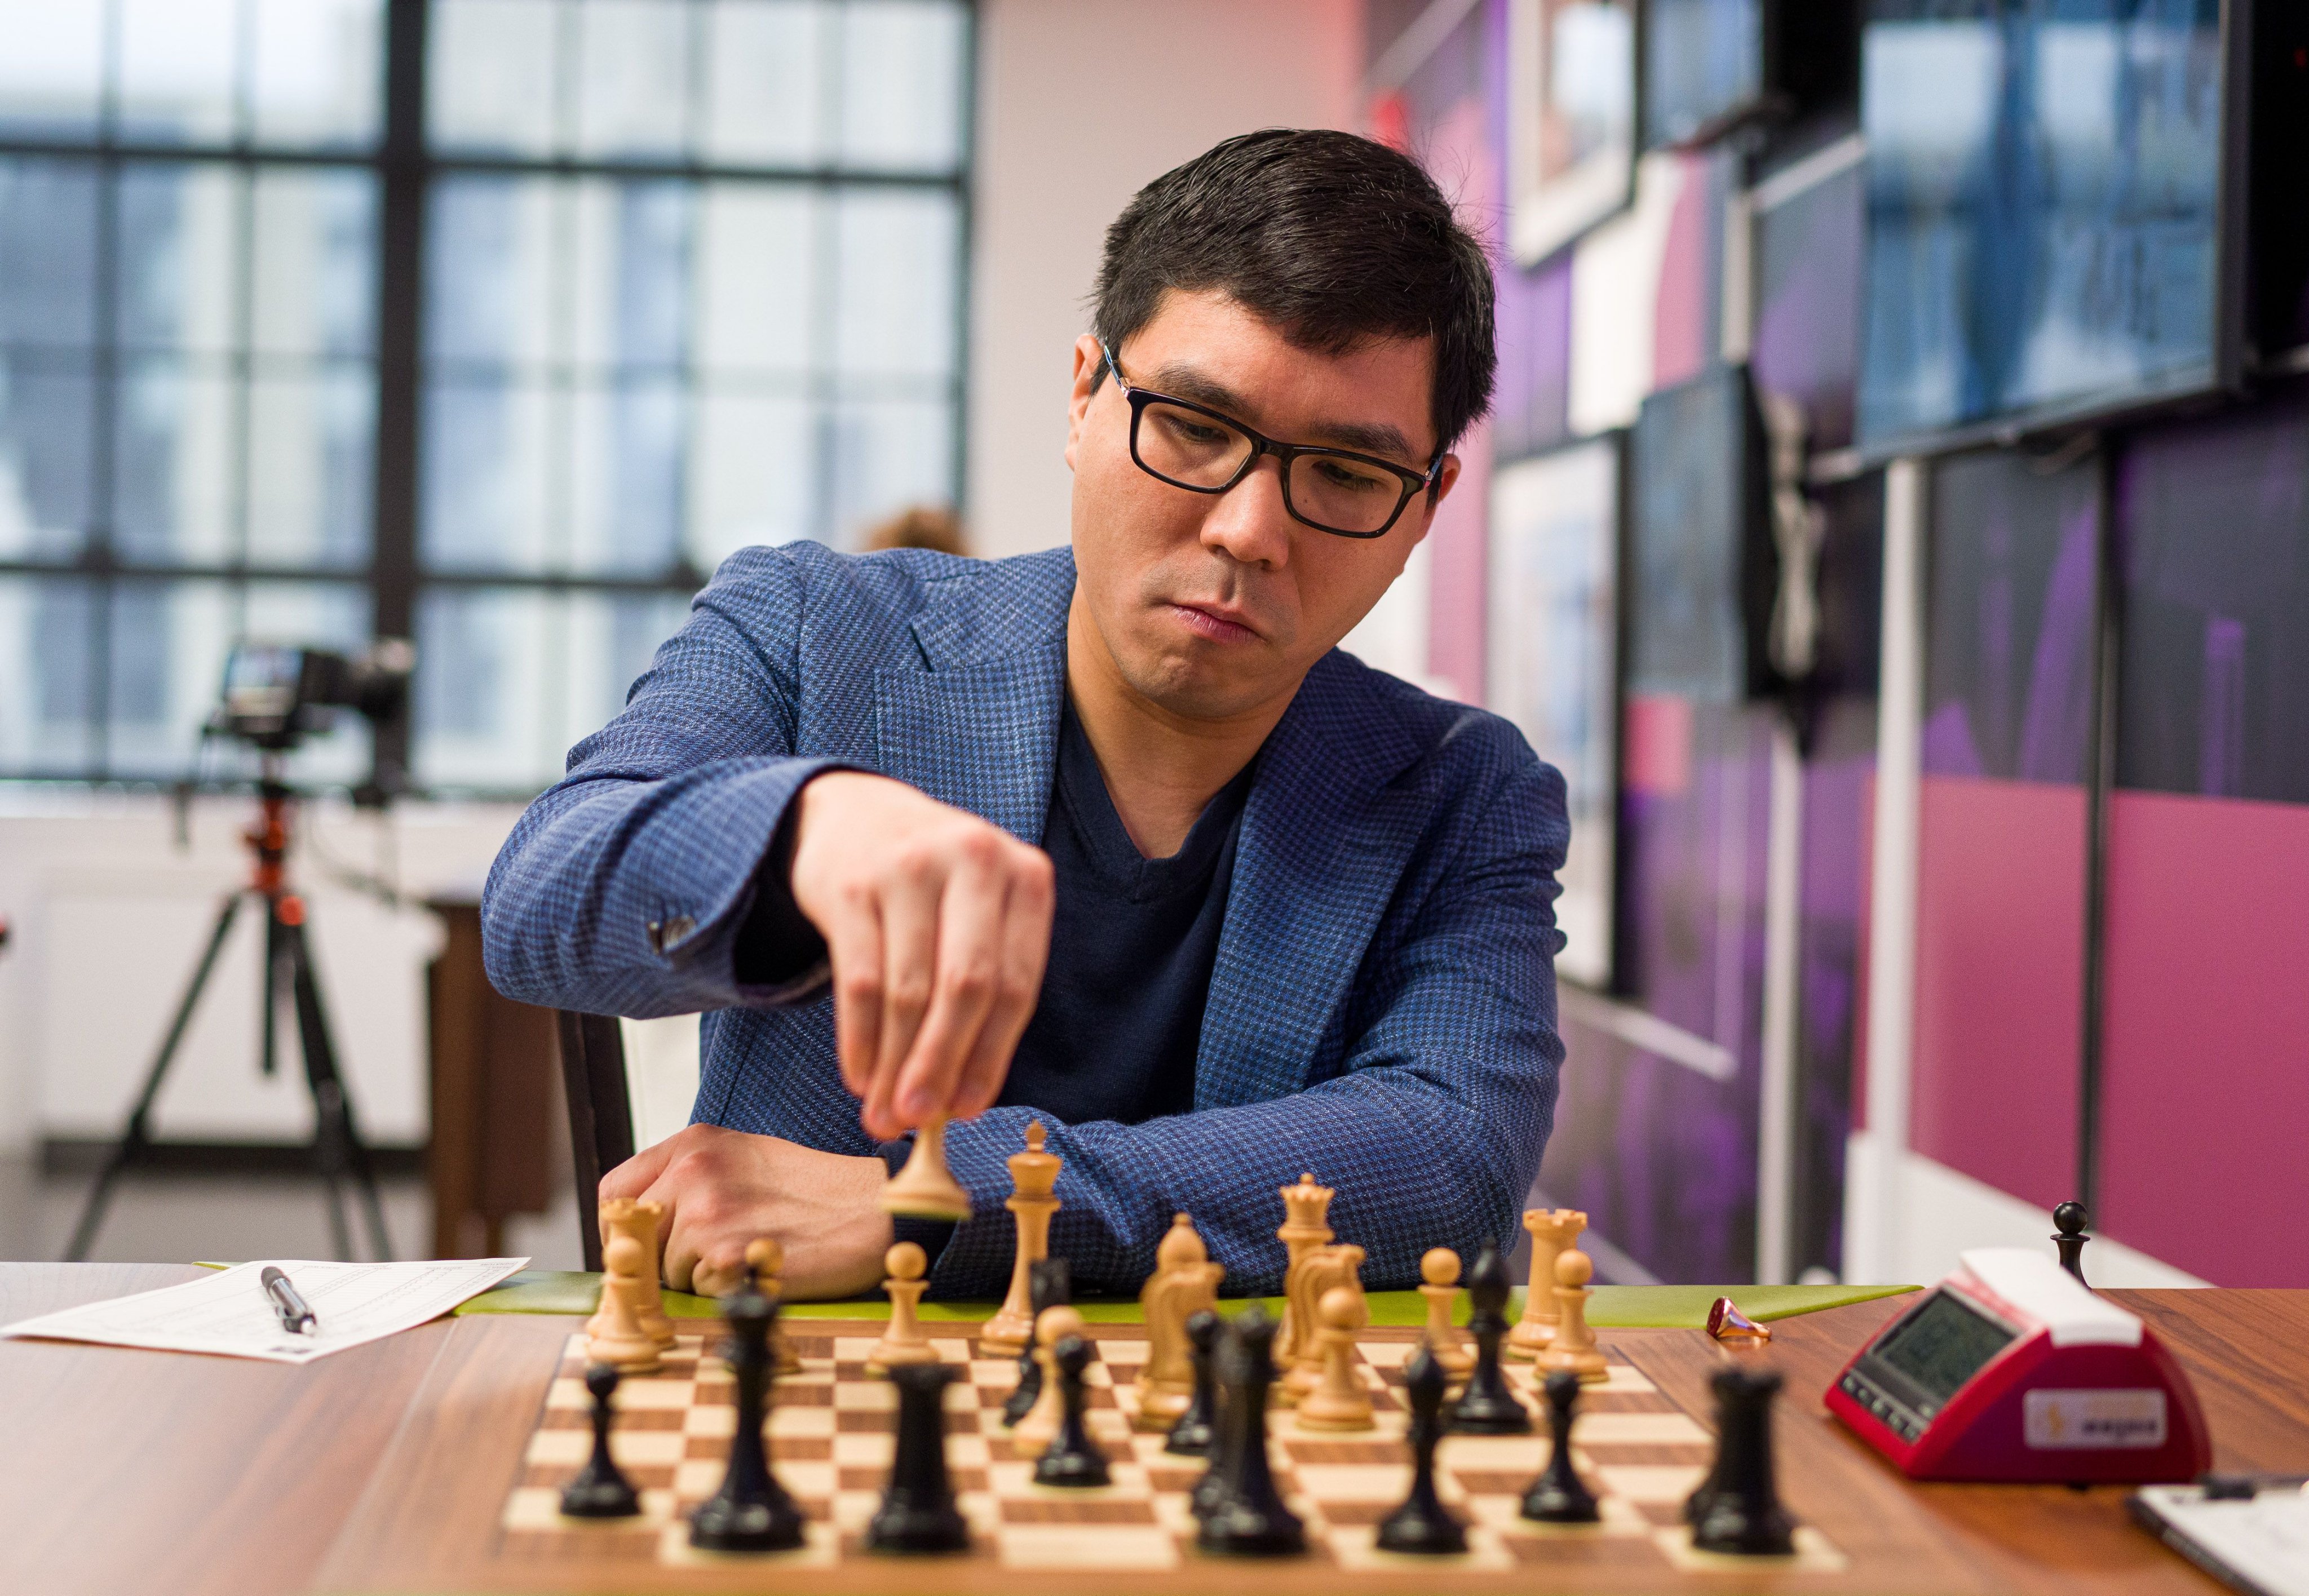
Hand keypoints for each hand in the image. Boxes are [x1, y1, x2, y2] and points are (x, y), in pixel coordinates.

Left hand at [601, 1123, 892, 1298]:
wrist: (875, 1212)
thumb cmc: (817, 1191)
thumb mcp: (745, 1158)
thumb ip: (690, 1177)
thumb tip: (643, 1221)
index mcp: (695, 1143)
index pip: (616, 1192)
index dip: (623, 1229)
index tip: (642, 1246)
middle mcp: (693, 1171)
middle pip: (636, 1238)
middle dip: (664, 1257)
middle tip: (713, 1257)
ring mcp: (706, 1213)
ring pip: (666, 1271)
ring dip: (699, 1276)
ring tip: (750, 1254)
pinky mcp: (724, 1255)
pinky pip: (698, 1291)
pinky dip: (725, 1291)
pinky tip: (761, 1268)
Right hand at [788, 770, 1053, 1138]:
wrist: (856, 812)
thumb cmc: (935, 886)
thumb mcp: (981, 911)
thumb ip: (985, 988)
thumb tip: (961, 1098)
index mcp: (1025, 876)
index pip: (1016, 985)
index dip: (991, 1057)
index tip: (968, 1111)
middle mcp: (974, 861)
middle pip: (966, 988)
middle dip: (941, 1065)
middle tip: (918, 1122)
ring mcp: (910, 867)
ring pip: (908, 991)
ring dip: (895, 1066)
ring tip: (884, 1114)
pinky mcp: (852, 883)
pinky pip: (858, 980)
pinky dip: (859, 1039)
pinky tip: (860, 1075)